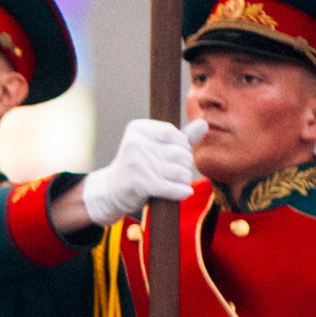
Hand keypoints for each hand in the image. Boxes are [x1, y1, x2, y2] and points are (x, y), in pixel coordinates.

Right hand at [77, 118, 207, 225]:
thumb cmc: (140, 167)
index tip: (172, 157)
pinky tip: (183, 193)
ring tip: (175, 183)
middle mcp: (135, 143)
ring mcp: (136, 163)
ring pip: (181, 172)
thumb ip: (181, 138)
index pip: (176, 135)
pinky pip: (174, 188)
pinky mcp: (140, 183)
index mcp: (138, 128)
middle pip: (182, 153)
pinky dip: (182, 192)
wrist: (112, 191)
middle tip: (173, 173)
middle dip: (184, 166)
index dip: (182, 147)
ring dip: (184, 181)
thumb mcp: (156, 148)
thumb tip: (203, 124)